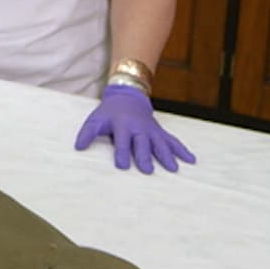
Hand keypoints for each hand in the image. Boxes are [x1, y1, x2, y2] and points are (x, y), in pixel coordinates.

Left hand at [74, 85, 196, 173]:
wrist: (127, 97)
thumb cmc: (109, 113)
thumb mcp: (95, 120)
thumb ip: (87, 133)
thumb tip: (78, 147)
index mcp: (122, 126)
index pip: (121, 141)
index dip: (121, 153)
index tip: (122, 166)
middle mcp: (139, 129)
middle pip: (142, 144)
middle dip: (144, 156)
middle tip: (147, 171)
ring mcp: (151, 130)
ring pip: (160, 143)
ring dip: (167, 156)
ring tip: (173, 169)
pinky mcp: (159, 132)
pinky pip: (172, 141)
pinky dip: (182, 150)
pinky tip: (191, 160)